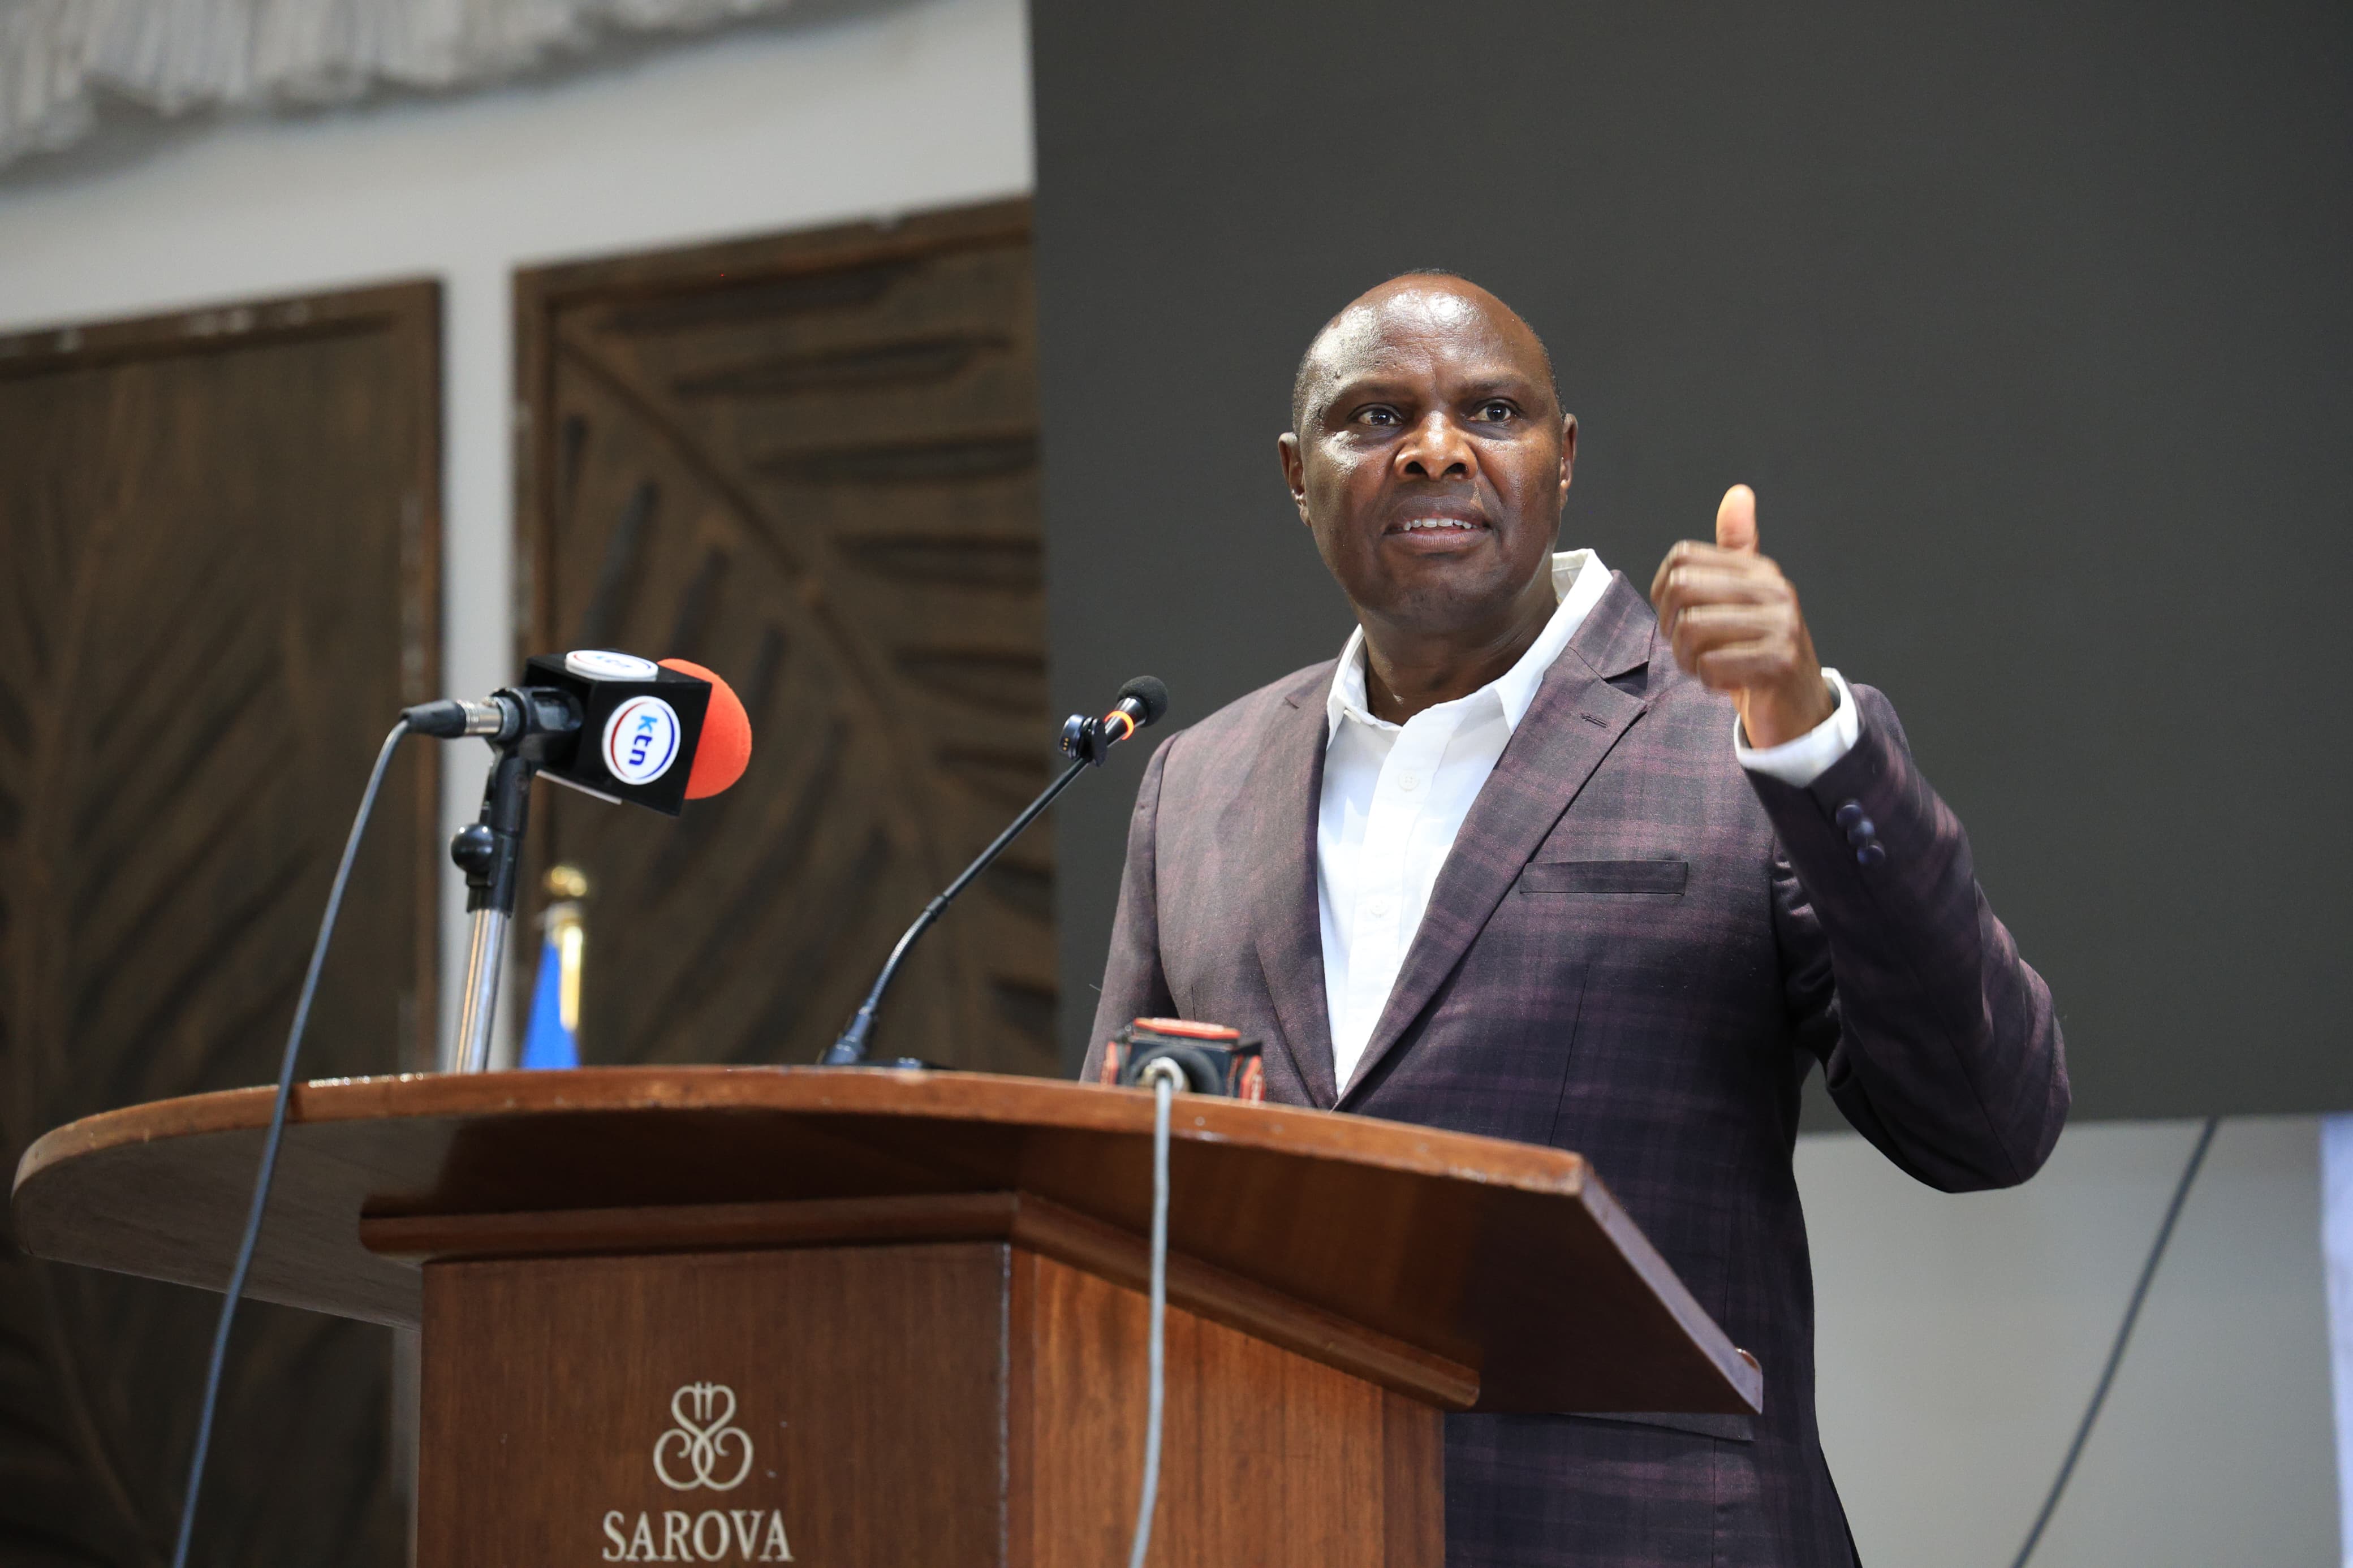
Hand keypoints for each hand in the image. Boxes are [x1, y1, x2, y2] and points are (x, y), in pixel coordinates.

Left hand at [1648, 485, 1833, 748]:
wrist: (1798, 710)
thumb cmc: (1758, 653)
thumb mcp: (1745, 597)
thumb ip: (1738, 549)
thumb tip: (1738, 493)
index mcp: (1759, 570)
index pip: (1681, 558)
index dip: (1662, 593)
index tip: (1677, 618)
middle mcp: (1774, 590)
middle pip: (1681, 590)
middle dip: (1671, 629)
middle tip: (1690, 650)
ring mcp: (1781, 626)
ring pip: (1691, 630)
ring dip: (1688, 660)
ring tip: (1709, 667)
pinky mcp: (1779, 663)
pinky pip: (1711, 667)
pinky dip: (1710, 683)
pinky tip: (1731, 684)